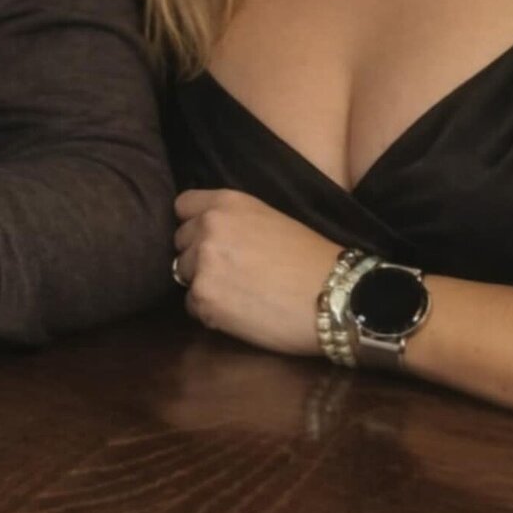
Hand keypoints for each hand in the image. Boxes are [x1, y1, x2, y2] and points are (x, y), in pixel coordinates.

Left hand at [173, 189, 339, 355]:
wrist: (332, 295)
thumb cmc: (309, 257)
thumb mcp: (269, 218)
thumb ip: (233, 220)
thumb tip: (207, 235)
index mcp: (227, 202)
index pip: (182, 205)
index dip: (194, 223)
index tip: (210, 236)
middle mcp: (208, 227)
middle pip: (180, 242)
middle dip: (198, 255)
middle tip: (231, 269)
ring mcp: (202, 264)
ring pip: (184, 275)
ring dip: (204, 284)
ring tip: (239, 292)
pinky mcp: (203, 300)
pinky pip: (192, 305)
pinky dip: (210, 311)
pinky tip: (240, 310)